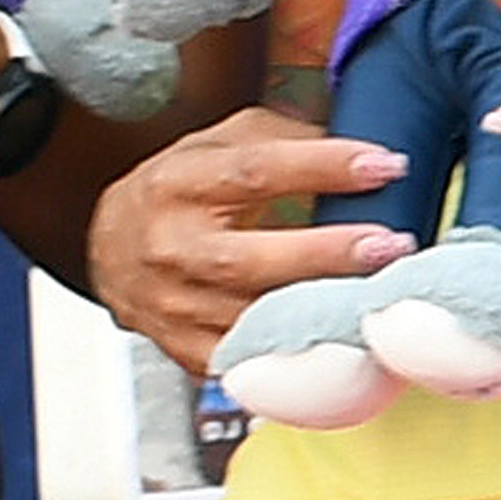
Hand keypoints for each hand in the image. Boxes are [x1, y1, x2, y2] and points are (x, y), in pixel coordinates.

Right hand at [86, 106, 411, 376]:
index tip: (385, 165)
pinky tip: (343, 338)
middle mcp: (171, 247)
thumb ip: (284, 139)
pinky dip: (295, 352)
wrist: (108, 249)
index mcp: (179, 183)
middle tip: (392, 244)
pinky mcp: (186, 351)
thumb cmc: (179, 188)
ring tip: (382, 295)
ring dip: (321, 309)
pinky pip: (247, 360)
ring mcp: (174, 307)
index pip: (255, 171)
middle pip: (249, 258)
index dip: (323, 167)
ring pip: (251, 318)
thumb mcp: (219, 143)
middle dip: (326, 253)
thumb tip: (360, 147)